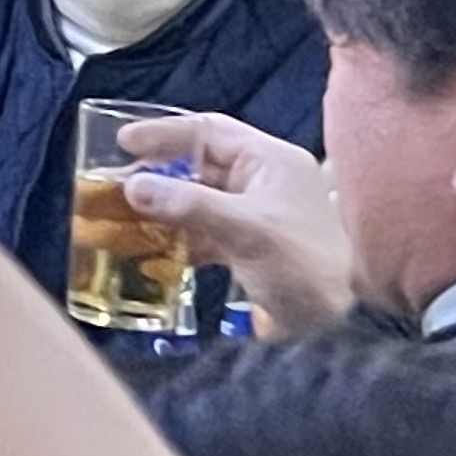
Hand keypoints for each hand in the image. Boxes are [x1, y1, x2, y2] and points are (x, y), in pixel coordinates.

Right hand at [119, 114, 356, 338]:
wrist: (341, 323)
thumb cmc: (305, 264)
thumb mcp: (247, 229)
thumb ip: (190, 205)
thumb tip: (134, 186)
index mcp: (270, 161)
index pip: (210, 132)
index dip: (166, 133)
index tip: (124, 141)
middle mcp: (261, 182)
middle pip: (198, 167)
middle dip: (156, 175)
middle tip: (114, 184)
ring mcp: (254, 217)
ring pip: (196, 202)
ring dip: (162, 211)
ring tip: (122, 218)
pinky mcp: (247, 249)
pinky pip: (202, 235)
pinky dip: (176, 242)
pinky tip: (150, 254)